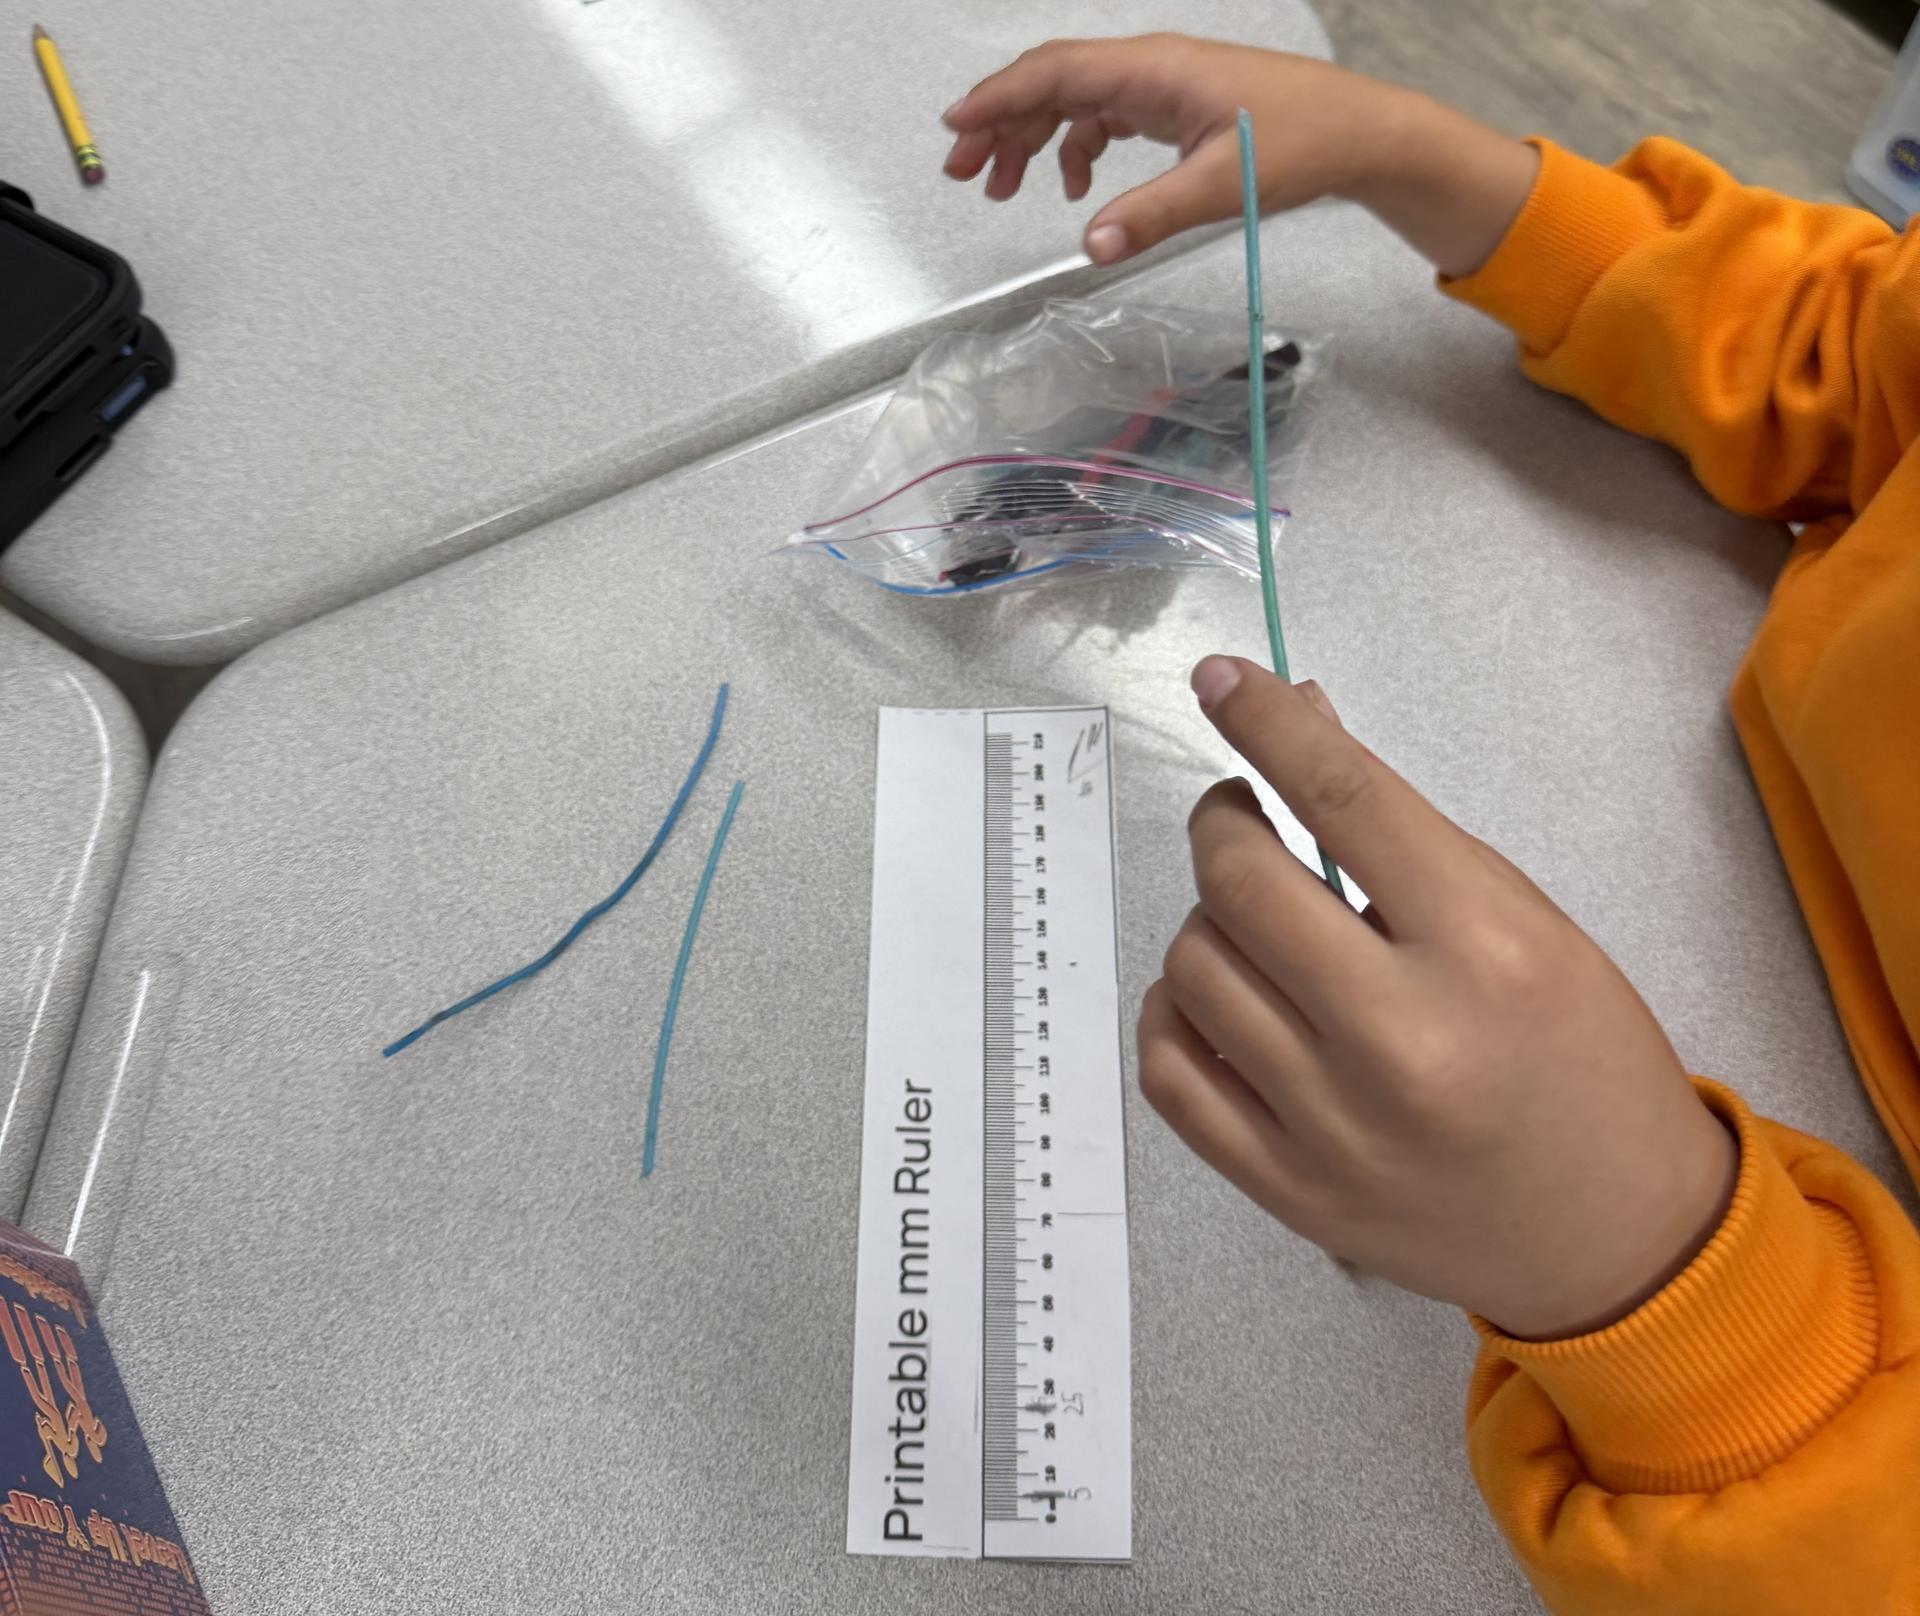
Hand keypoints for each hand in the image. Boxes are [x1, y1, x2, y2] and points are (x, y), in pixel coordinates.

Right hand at [941, 35, 1537, 276]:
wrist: (1361, 133)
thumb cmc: (1303, 143)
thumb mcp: (1221, 185)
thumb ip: (1151, 215)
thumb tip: (1089, 247)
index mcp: (1154, 71)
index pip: (1055, 72)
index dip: (998, 97)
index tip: (955, 126)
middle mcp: (1152, 68)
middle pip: (1054, 83)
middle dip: (1001, 123)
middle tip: (960, 171)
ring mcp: (1163, 86)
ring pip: (1076, 101)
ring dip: (1033, 139)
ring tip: (999, 187)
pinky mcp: (1177, 106)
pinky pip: (1107, 117)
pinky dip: (1078, 148)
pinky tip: (1075, 189)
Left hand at [1138, 657, 1736, 1339]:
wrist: (1617, 1236)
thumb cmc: (1584, 1059)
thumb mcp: (1524, 919)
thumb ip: (1402, 833)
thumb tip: (1297, 718)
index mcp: (1485, 949)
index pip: (1341, 798)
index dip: (1265, 723)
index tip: (1219, 679)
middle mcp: (1400, 1037)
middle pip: (1239, 881)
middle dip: (1226, 825)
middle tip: (1247, 821)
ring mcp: (1331, 1124)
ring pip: (1192, 967)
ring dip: (1210, 924)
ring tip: (1263, 933)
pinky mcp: (1285, 1188)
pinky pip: (1168, 1069)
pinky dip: (1176, 1012)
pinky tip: (1220, 1000)